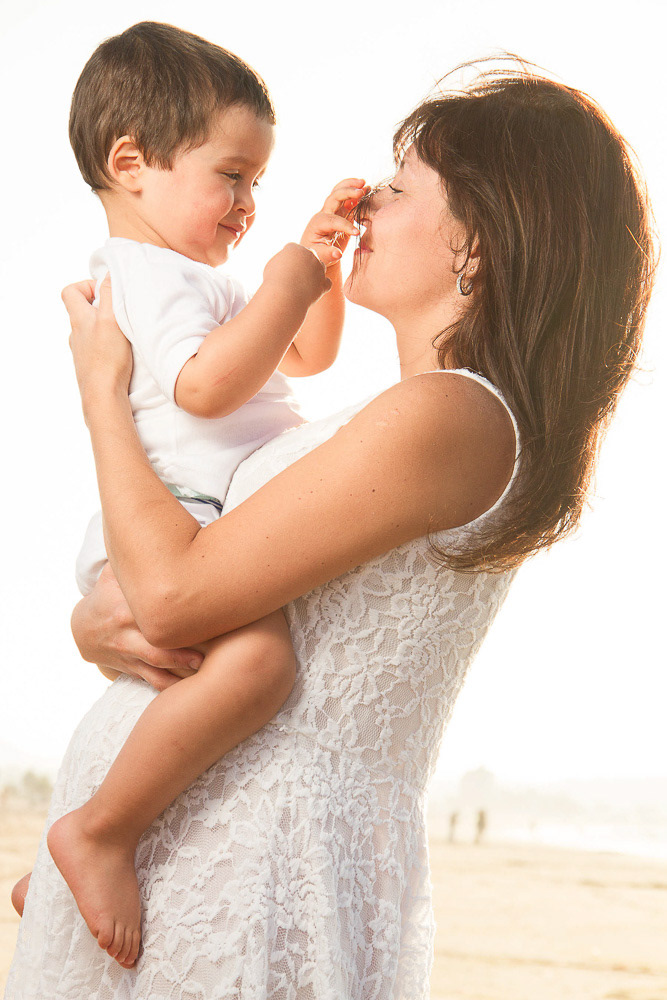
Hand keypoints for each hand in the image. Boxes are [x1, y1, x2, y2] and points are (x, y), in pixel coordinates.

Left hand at [62, 274, 132, 416]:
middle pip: (83, 311)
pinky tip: (123, 353)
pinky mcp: (92, 366)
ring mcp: (83, 351)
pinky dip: (109, 346)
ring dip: (107, 328)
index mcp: (79, 319)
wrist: (103, 395)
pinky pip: (98, 349)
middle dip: (102, 307)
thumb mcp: (111, 319)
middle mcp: (76, 334)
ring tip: (125, 333)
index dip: (86, 286)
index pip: (70, 292)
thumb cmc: (107, 358)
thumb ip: (110, 294)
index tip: (105, 292)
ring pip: (92, 331)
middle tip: (120, 312)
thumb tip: (108, 275)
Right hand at [71, 564, 202, 691]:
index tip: (204, 612)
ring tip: (204, 668)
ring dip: (179, 669)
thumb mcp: (117, 573)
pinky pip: (152, 680)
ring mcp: (128, 651)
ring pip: (155, 665)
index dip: (173, 611)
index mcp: (124, 605)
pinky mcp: (131, 667)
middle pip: (155, 642)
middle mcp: (126, 630)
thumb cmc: (109, 594)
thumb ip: (136, 558)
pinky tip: (191, 688)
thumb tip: (164, 533)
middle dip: (181, 649)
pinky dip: (170, 685)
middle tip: (211, 649)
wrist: (84, 628)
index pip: (148, 607)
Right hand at [263, 242, 331, 304]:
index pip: (294, 250)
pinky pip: (326, 283)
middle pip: (309, 257)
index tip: (284, 271)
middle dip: (304, 265)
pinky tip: (312, 292)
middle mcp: (309, 254)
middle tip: (295, 278)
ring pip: (320, 268)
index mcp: (295, 248)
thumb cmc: (274, 283)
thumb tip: (287, 263)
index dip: (289, 261)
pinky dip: (321, 287)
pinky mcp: (324, 282)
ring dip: (314, 275)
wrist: (283, 296)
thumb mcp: (271, 267)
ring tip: (302, 286)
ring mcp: (318, 268)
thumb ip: (281, 262)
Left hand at [300, 178, 368, 267]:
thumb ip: (328, 254)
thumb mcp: (320, 256)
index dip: (345, 225)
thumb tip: (338, 254)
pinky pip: (348, 199)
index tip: (357, 233)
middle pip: (334, 197)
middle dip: (347, 192)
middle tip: (361, 191)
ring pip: (340, 192)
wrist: (316, 251)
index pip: (333, 220)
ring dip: (351, 186)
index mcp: (318, 223)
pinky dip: (356, 193)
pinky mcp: (340, 212)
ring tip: (364, 183)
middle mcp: (324, 213)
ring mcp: (333, 210)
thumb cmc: (316, 254)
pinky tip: (366, 189)